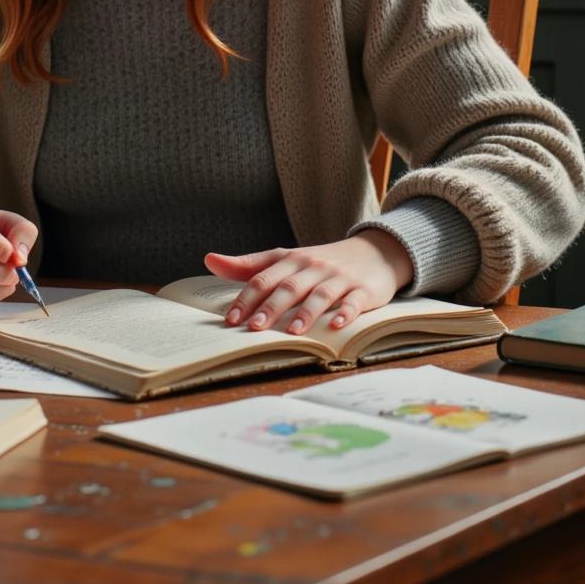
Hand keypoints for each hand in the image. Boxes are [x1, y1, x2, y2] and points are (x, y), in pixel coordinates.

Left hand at [204, 229, 414, 335]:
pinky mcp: (363, 290)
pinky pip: (354, 302)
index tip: (231, 320)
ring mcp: (340, 278)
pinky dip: (346, 313)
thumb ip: (248, 264)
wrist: (373, 251)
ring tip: (292, 332)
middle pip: (288, 287)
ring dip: (306, 312)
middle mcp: (314, 267)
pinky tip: (336, 326)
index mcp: (291, 260)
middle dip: (271, 307)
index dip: (246, 299)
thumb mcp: (286, 258)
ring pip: (320, 294)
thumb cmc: (321, 261)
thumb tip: (210, 260)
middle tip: (254, 328)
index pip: (263, 278)